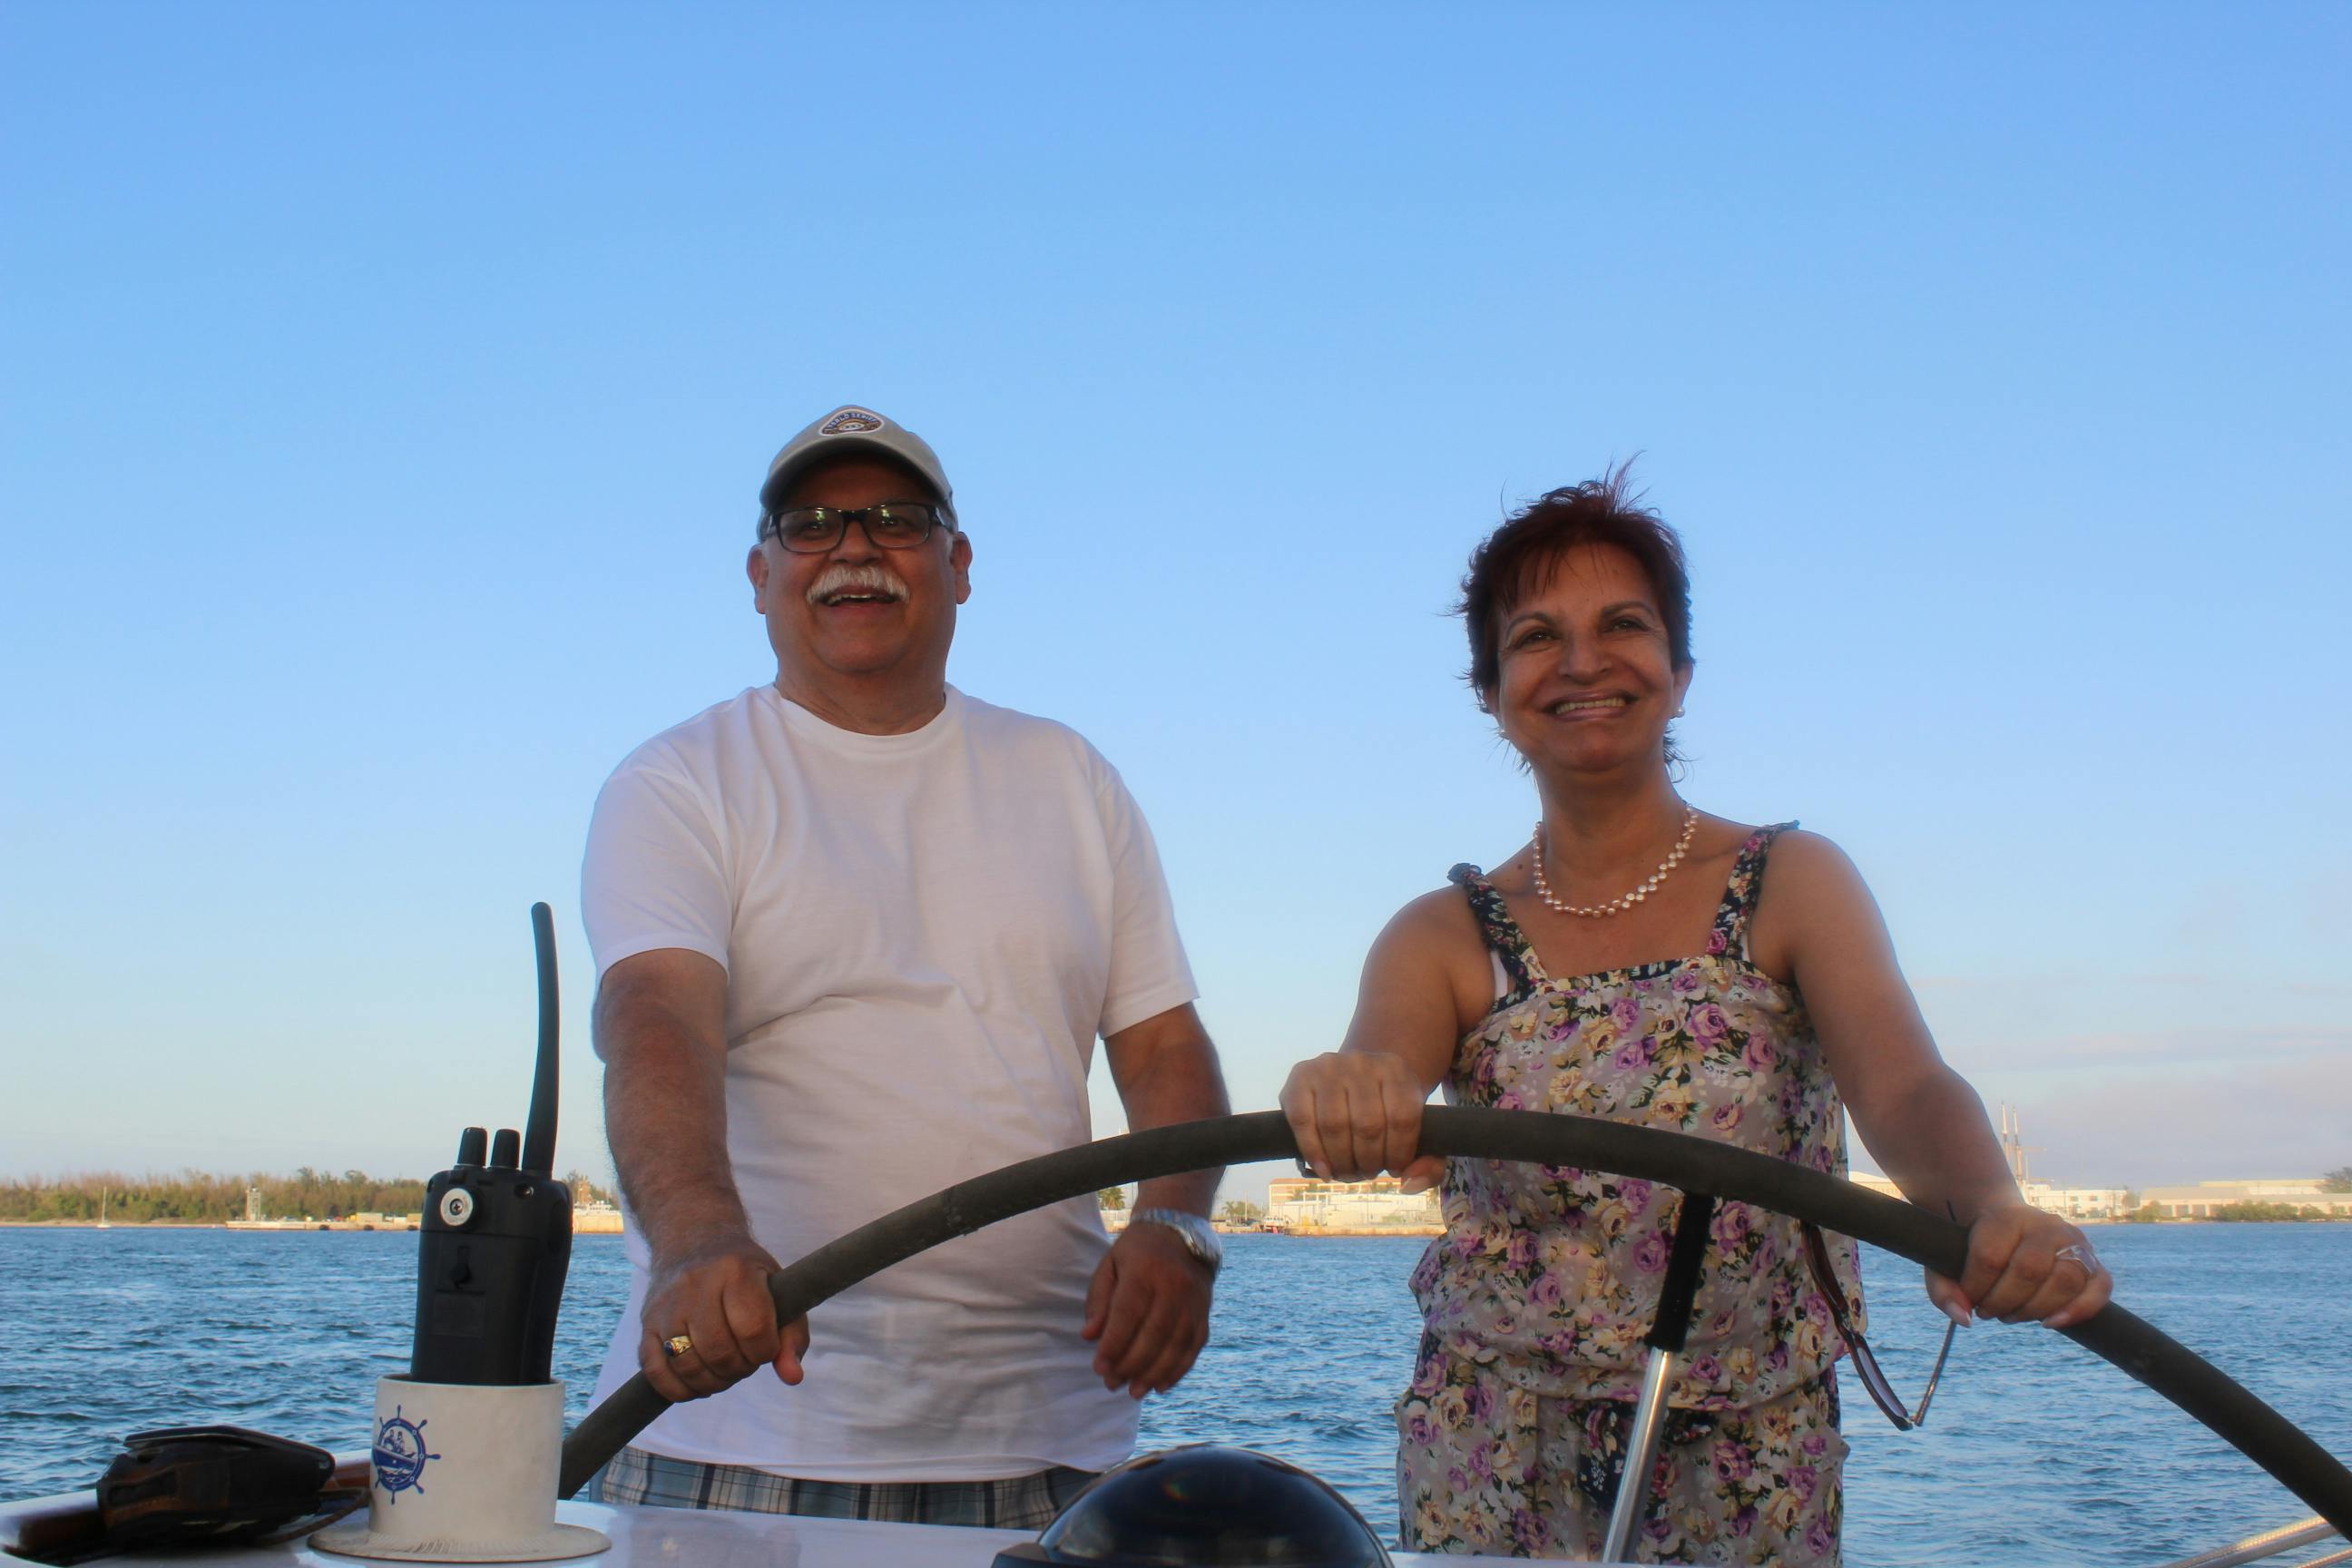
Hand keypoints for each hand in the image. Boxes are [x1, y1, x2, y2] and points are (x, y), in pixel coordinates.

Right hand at [638, 1232, 809, 1401]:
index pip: (753, 1330)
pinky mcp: (646, 1324)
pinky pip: (655, 1371)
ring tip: (724, 1370)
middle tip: (744, 1360)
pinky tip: (697, 1383)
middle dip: (739, 1369)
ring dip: (712, 1382)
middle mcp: (696, 1285)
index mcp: (735, 1271)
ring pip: (687, 1365)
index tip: (765, 1347)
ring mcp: (666, 1305)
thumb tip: (793, 1378)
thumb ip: (792, 1336)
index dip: (764, 1352)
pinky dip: (678, 1389)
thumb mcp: (778, 1292)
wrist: (694, 1242)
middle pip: (719, 1352)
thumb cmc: (745, 1274)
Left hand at [1080, 1223, 1212, 1398]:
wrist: (1178, 1234)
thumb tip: (1089, 1336)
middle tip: (1111, 1384)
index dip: (1114, 1344)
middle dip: (1131, 1365)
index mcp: (1144, 1270)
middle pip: (1154, 1333)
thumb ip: (1098, 1300)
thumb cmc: (1135, 1253)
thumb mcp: (1109, 1265)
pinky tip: (1160, 1386)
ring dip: (1154, 1374)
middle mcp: (1173, 1285)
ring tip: (1134, 1392)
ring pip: (1176, 1344)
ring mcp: (1193, 1300)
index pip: (1129, 1313)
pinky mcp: (1204, 1312)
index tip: (1098, 1367)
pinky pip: (1194, 1347)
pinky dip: (1179, 1370)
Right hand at [1281, 1051, 1443, 1190]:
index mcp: (1397, 1070)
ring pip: (1334, 1125)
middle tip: (1368, 1173)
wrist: (1353, 1078)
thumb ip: (1431, 1164)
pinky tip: (1324, 1170)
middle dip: (1368, 1161)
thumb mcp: (1419, 1131)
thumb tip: (1408, 1183)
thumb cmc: (1387, 1112)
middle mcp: (1362, 1061)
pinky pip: (1302, 1120)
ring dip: (1342, 1161)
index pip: (1402, 1118)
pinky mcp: (1300, 1075)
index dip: (1399, 1153)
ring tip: (1348, 1172)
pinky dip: (1313, 1152)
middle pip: (1367, 1125)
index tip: (1395, 1169)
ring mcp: (1328, 1065)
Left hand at [1926, 1204, 2112, 1330]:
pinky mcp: (2094, 1263)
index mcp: (2005, 1216)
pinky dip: (2078, 1310)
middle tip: (1989, 1311)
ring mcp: (2074, 1242)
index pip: (1990, 1256)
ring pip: (2065, 1280)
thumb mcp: (1946, 1260)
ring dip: (2034, 1310)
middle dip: (2003, 1302)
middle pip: (2029, 1270)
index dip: (1975, 1288)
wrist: (2006, 1225)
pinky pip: (2100, 1288)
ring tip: (2013, 1314)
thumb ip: (1943, 1289)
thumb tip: (1965, 1319)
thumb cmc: (1973, 1248)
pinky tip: (2049, 1323)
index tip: (1968, 1298)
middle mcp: (2045, 1224)